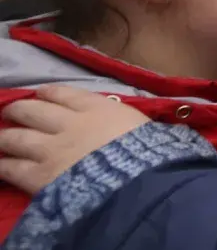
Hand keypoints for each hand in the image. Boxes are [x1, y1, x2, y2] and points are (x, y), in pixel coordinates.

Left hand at [0, 86, 150, 193]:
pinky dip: (4, 165)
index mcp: (95, 108)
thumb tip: (125, 119)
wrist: (135, 179)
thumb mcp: (141, 123)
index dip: (48, 92)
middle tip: (13, 112)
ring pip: (16, 137)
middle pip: (33, 110)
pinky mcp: (39, 175)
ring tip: (2, 137)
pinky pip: (12, 168)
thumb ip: (124, 119)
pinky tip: (1, 164)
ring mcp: (49, 148)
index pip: (63, 93)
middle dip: (19, 109)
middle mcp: (67, 123)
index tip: (40, 93)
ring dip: (6, 136)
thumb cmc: (148, 151)